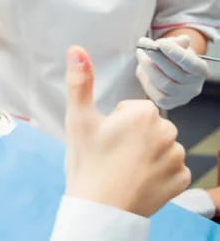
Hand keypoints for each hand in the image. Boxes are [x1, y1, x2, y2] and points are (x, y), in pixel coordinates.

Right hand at [64, 46, 190, 216]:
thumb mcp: (78, 119)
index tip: (104, 138)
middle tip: (111, 154)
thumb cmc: (88, 163)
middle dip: (133, 136)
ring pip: (160, 147)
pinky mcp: (181, 180)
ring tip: (123, 169)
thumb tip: (76, 49)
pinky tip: (138, 180)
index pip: (132, 109)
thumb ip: (79, 82)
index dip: (115, 123)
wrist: (99, 208)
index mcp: (143, 114)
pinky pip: (171, 169)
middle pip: (148, 126)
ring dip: (147, 154)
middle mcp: (167, 131)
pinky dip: (158, 173)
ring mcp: (176, 158)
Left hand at [136, 35, 208, 109]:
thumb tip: (161, 44)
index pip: (189, 62)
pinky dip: (145, 79)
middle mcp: (193, 87)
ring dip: (148, 67)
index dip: (174, 52)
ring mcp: (180, 97)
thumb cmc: (176, 59)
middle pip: (173, 73)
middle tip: (144, 45)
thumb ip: (174, 43)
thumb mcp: (179, 47)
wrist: (172, 75)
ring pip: (163, 83)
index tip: (159, 43)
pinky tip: (142, 69)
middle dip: (156, 57)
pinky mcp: (167, 104)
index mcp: (200, 70)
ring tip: (141, 54)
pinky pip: (154, 93)